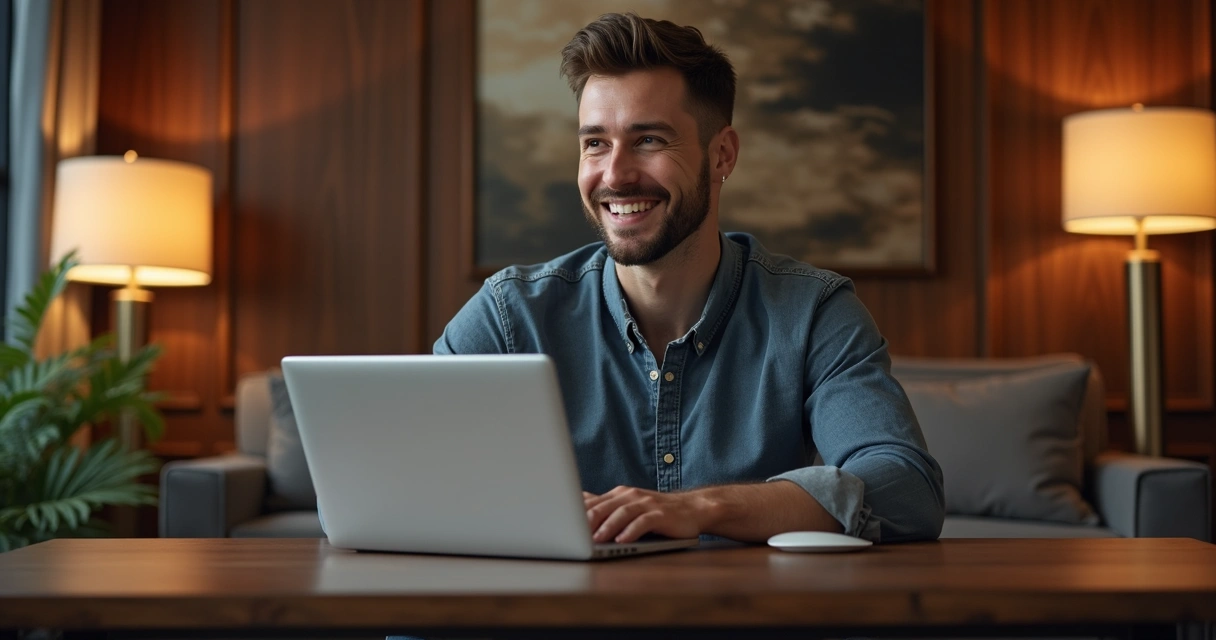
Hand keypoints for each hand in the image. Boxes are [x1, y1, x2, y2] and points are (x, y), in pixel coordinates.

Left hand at [583, 486, 710, 542]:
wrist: (692, 509)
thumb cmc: (656, 512)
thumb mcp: (629, 507)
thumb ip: (606, 507)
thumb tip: (578, 505)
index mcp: (620, 494)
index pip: (594, 502)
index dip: (576, 514)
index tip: (561, 525)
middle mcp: (631, 496)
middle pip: (604, 506)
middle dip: (588, 520)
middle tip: (573, 534)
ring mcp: (646, 504)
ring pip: (622, 513)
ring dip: (607, 527)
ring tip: (596, 540)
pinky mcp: (660, 515)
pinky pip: (643, 522)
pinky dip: (631, 531)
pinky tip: (623, 540)